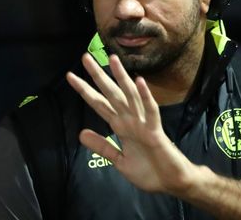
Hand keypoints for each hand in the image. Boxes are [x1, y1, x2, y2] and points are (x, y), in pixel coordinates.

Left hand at [66, 53, 197, 193]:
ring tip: (112, 59)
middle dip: (98, 77)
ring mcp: (143, 123)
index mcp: (120, 126)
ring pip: (130, 96)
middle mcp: (130, 120)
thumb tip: (81, 133)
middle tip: (85, 58)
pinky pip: (150, 111)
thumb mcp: (119, 160)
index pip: (99, 104)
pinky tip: (139, 82)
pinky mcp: (155, 131)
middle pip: (111, 94)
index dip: (85, 91)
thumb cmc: (148, 171)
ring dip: (121, 77)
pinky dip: (145, 97)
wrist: (170, 182)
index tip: (70, 77)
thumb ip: (102, 146)